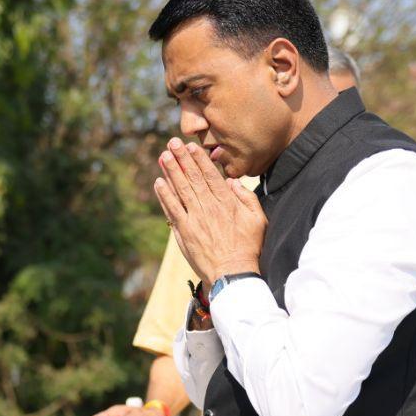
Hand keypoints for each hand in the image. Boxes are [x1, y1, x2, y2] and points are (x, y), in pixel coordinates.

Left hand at [153, 137, 266, 282]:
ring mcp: (195, 219)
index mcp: (227, 202)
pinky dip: (164, 195)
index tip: (191, 146)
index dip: (199, 159)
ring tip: (164, 156)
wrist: (233, 272)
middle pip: (193, 178)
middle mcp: (209, 207)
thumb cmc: (248, 247)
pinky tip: (158, 182)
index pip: (211, 175)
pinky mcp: (184, 231)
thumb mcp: (258, 219)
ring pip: (181, 190)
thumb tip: (232, 181)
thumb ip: (246, 197)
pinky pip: (172, 209)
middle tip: (172, 143)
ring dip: (171, 171)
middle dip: (182, 159)